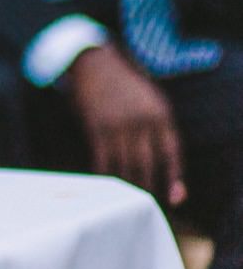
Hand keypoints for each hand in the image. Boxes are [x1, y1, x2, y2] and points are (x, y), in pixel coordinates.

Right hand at [64, 45, 186, 204]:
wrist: (94, 63)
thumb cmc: (124, 84)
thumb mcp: (151, 99)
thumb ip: (159, 127)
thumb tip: (162, 161)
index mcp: (160, 114)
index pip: (172, 153)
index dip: (175, 177)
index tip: (175, 198)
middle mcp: (141, 121)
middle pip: (147, 164)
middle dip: (148, 188)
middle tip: (147, 205)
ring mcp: (117, 125)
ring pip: (124, 165)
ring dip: (126, 185)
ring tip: (127, 201)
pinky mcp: (95, 127)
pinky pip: (102, 159)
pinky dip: (104, 175)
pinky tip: (105, 185)